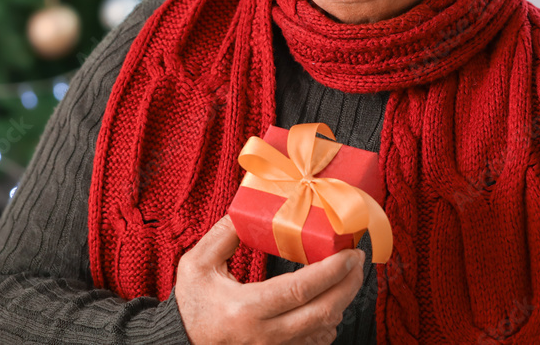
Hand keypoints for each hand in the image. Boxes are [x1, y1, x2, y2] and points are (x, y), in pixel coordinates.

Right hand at [175, 215, 364, 344]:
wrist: (182, 342)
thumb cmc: (191, 305)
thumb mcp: (197, 264)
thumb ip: (223, 235)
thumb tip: (251, 208)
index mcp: (245, 308)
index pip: (300, 289)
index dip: (331, 271)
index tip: (349, 252)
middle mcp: (264, 334)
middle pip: (323, 312)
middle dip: (348, 285)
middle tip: (358, 261)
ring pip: (324, 330)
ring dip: (341, 302)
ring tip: (346, 276)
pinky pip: (315, 343)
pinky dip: (328, 322)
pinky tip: (327, 302)